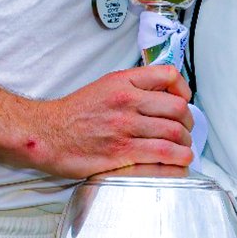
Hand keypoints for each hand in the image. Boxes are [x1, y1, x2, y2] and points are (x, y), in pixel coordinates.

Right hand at [25, 65, 193, 178]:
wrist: (47, 134)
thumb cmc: (75, 113)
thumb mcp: (105, 86)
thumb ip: (133, 86)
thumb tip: (163, 93)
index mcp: (124, 82)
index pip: (169, 75)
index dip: (184, 89)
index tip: (184, 100)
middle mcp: (127, 101)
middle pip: (177, 109)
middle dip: (188, 123)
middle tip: (186, 131)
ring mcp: (125, 128)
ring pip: (173, 133)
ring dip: (185, 144)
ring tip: (183, 149)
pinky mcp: (122, 153)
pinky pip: (162, 154)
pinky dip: (177, 159)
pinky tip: (179, 162)